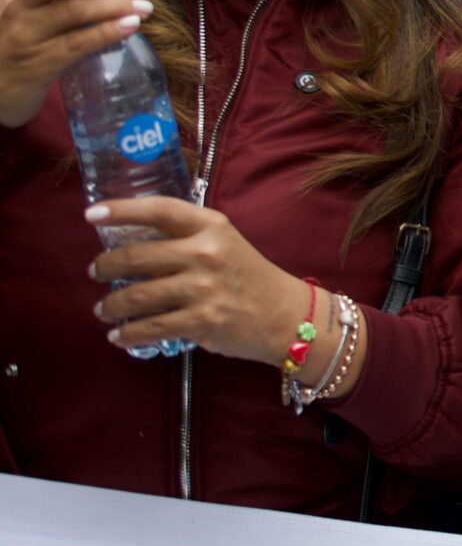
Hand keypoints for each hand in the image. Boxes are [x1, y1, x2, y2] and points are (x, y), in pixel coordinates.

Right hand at [0, 0, 150, 127]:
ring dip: (115, 6)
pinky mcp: (37, 64)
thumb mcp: (39, 8)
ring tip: (144, 9)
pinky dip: (108, 32)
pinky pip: (77, 44)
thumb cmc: (27, 40)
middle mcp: (18, 4)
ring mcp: (24, 35)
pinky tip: (131, 26)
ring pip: (73, 10)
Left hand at [88, 195, 309, 363]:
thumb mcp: (224, 242)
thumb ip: (186, 237)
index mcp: (211, 227)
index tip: (92, 213)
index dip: (122, 210)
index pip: (159, 210)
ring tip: (104, 308)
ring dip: (110, 304)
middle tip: (96, 273)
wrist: (285, 314)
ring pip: (136, 296)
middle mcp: (206, 253)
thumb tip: (131, 241)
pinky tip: (119, 335)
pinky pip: (150, 328)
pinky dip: (127, 333)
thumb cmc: (248, 276)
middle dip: (104, 267)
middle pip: (136, 256)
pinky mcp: (202, 321)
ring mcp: (204, 288)